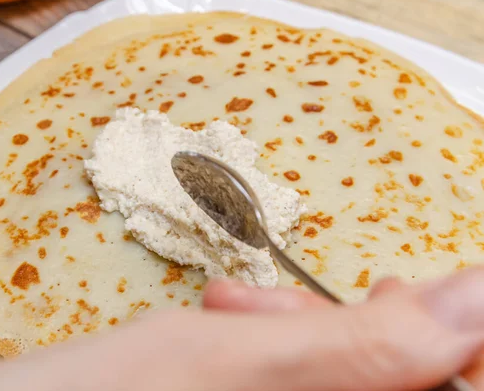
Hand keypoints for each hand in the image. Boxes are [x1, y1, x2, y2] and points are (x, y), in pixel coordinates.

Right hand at [0, 268, 483, 390]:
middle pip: (402, 387)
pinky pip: (292, 380)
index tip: (433, 295)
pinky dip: (270, 343)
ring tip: (240, 307)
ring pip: (338, 377)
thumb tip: (479, 302)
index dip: (464, 349)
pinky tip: (226, 320)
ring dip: (307, 331)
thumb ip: (360, 354)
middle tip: (334, 296)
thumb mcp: (219, 371)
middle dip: (372, 335)